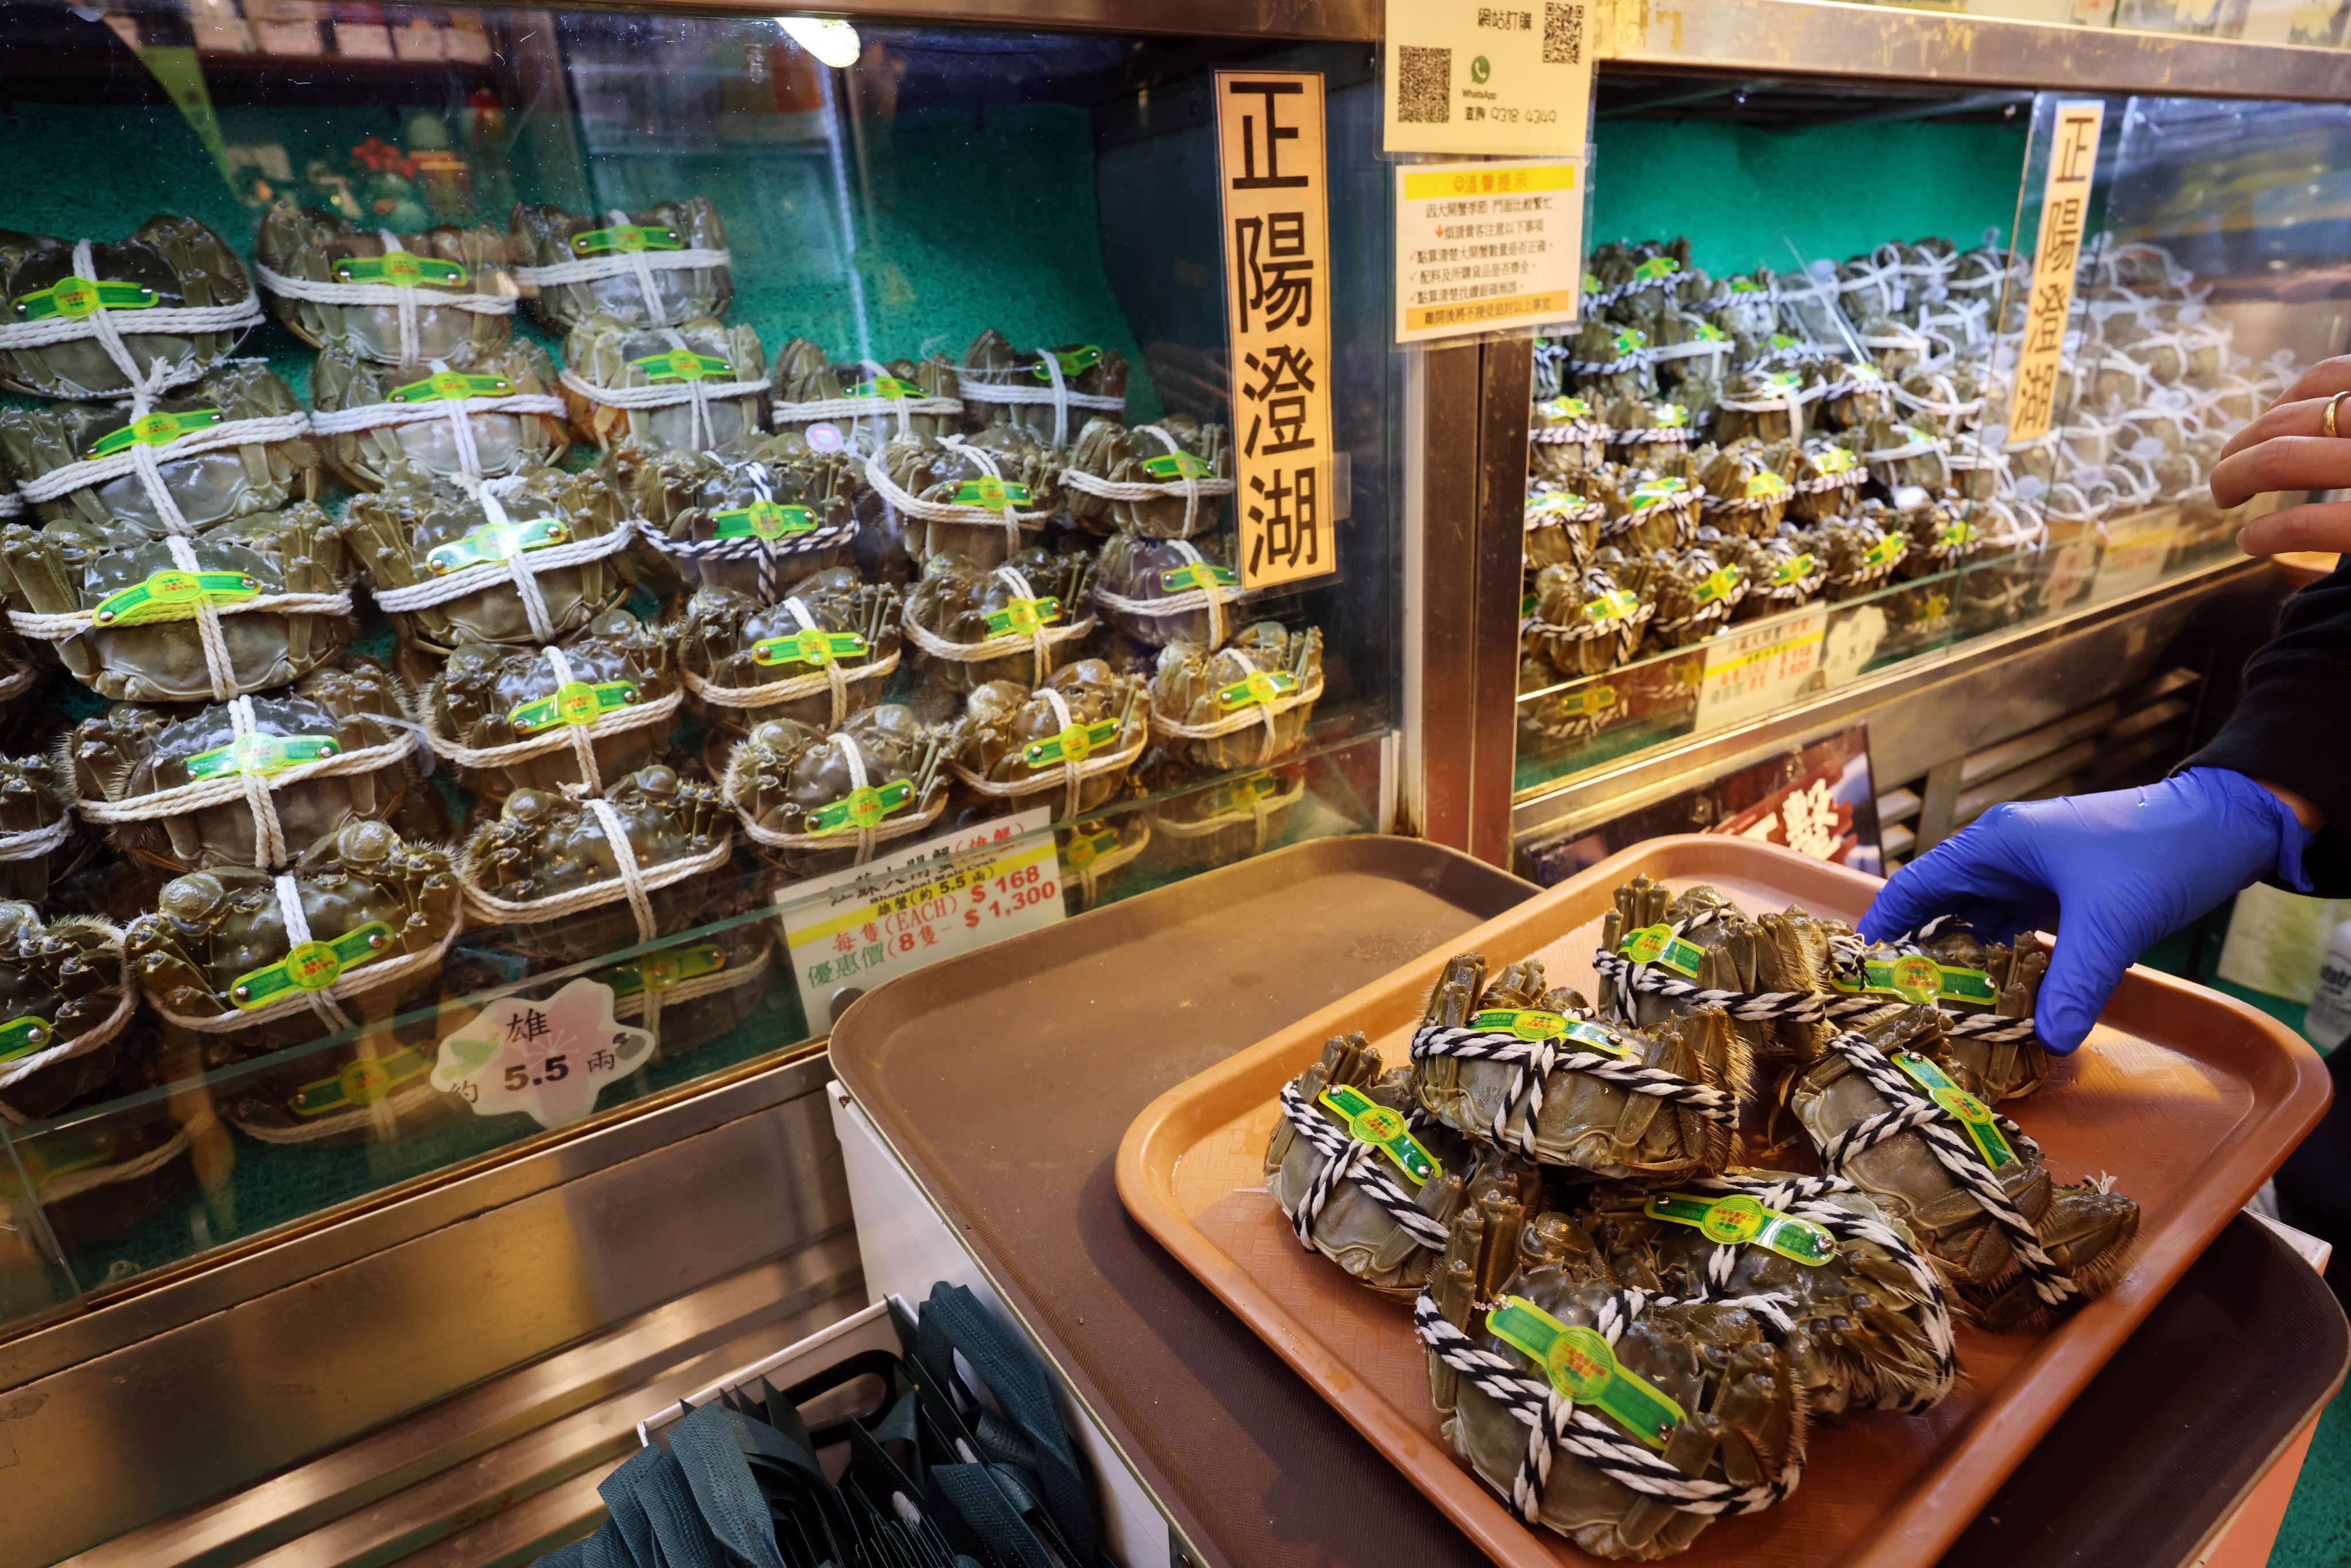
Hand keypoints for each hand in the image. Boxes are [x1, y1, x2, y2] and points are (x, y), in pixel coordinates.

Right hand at [1859, 769, 2314, 1052]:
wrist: (2227, 826)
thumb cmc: (2159, 853)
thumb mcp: (2112, 924)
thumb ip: (2074, 984)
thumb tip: (2047, 1044)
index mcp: (1995, 845)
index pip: (1915, 886)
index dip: (1883, 927)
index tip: (1860, 973)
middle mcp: (2003, 856)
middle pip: (1941, 908)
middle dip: (1922, 955)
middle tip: (1904, 1008)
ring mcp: (2033, 873)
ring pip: (1980, 923)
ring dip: (1967, 963)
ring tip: (1949, 1012)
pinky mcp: (2060, 892)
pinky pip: (2016, 930)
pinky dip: (2006, 962)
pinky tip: (2007, 998)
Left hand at [2209, 356, 2350, 554]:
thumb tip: (2324, 416)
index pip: (2329, 375)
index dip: (2281, 404)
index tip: (2260, 432)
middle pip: (2290, 419)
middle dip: (2241, 448)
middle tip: (2225, 477)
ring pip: (2282, 459)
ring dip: (2235, 479)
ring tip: (2225, 499)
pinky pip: (2308, 523)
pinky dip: (2267, 532)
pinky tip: (2249, 542)